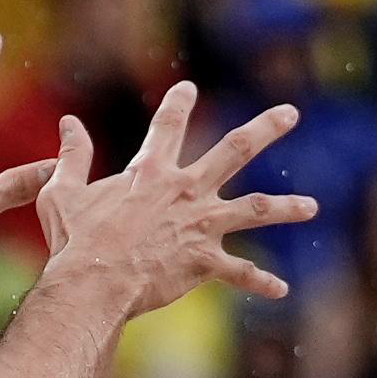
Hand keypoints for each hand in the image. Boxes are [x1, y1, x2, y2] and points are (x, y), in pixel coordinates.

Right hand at [35, 83, 313, 313]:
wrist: (93, 282)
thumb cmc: (76, 241)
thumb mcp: (64, 192)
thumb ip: (71, 156)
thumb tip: (68, 123)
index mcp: (151, 172)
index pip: (167, 126)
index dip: (177, 104)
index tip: (187, 88)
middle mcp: (185, 190)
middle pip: (235, 150)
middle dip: (266, 129)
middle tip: (291, 113)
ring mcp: (199, 225)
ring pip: (254, 209)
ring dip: (286, 208)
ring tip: (312, 207)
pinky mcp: (203, 261)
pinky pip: (239, 272)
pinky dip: (260, 281)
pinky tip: (282, 290)